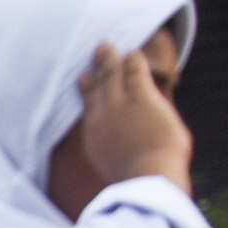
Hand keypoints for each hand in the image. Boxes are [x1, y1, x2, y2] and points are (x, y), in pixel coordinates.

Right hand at [70, 44, 195, 200]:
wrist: (145, 177)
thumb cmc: (137, 180)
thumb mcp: (116, 169)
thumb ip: (116, 156)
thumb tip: (123, 162)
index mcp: (95, 138)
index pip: (89, 108)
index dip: (86, 91)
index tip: (82, 80)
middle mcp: (102, 118)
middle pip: (96, 88)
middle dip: (95, 71)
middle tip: (94, 54)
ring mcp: (119, 106)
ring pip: (111, 76)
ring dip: (109, 60)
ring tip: (105, 47)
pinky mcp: (139, 98)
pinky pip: (134, 73)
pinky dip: (131, 61)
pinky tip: (131, 53)